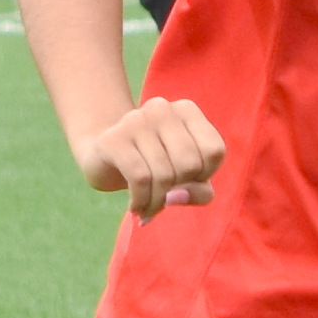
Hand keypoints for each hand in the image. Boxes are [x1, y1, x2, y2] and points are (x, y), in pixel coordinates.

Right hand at [72, 94, 224, 215]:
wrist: (103, 158)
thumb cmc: (156, 168)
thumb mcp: (188, 181)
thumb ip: (198, 192)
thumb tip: (174, 196)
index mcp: (186, 110)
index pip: (213, 150)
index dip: (204, 175)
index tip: (186, 179)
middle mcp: (161, 108)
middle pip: (189, 164)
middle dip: (179, 190)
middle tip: (164, 199)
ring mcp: (135, 120)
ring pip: (164, 174)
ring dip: (157, 203)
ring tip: (149, 208)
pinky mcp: (114, 139)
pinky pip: (140, 178)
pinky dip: (141, 201)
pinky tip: (136, 207)